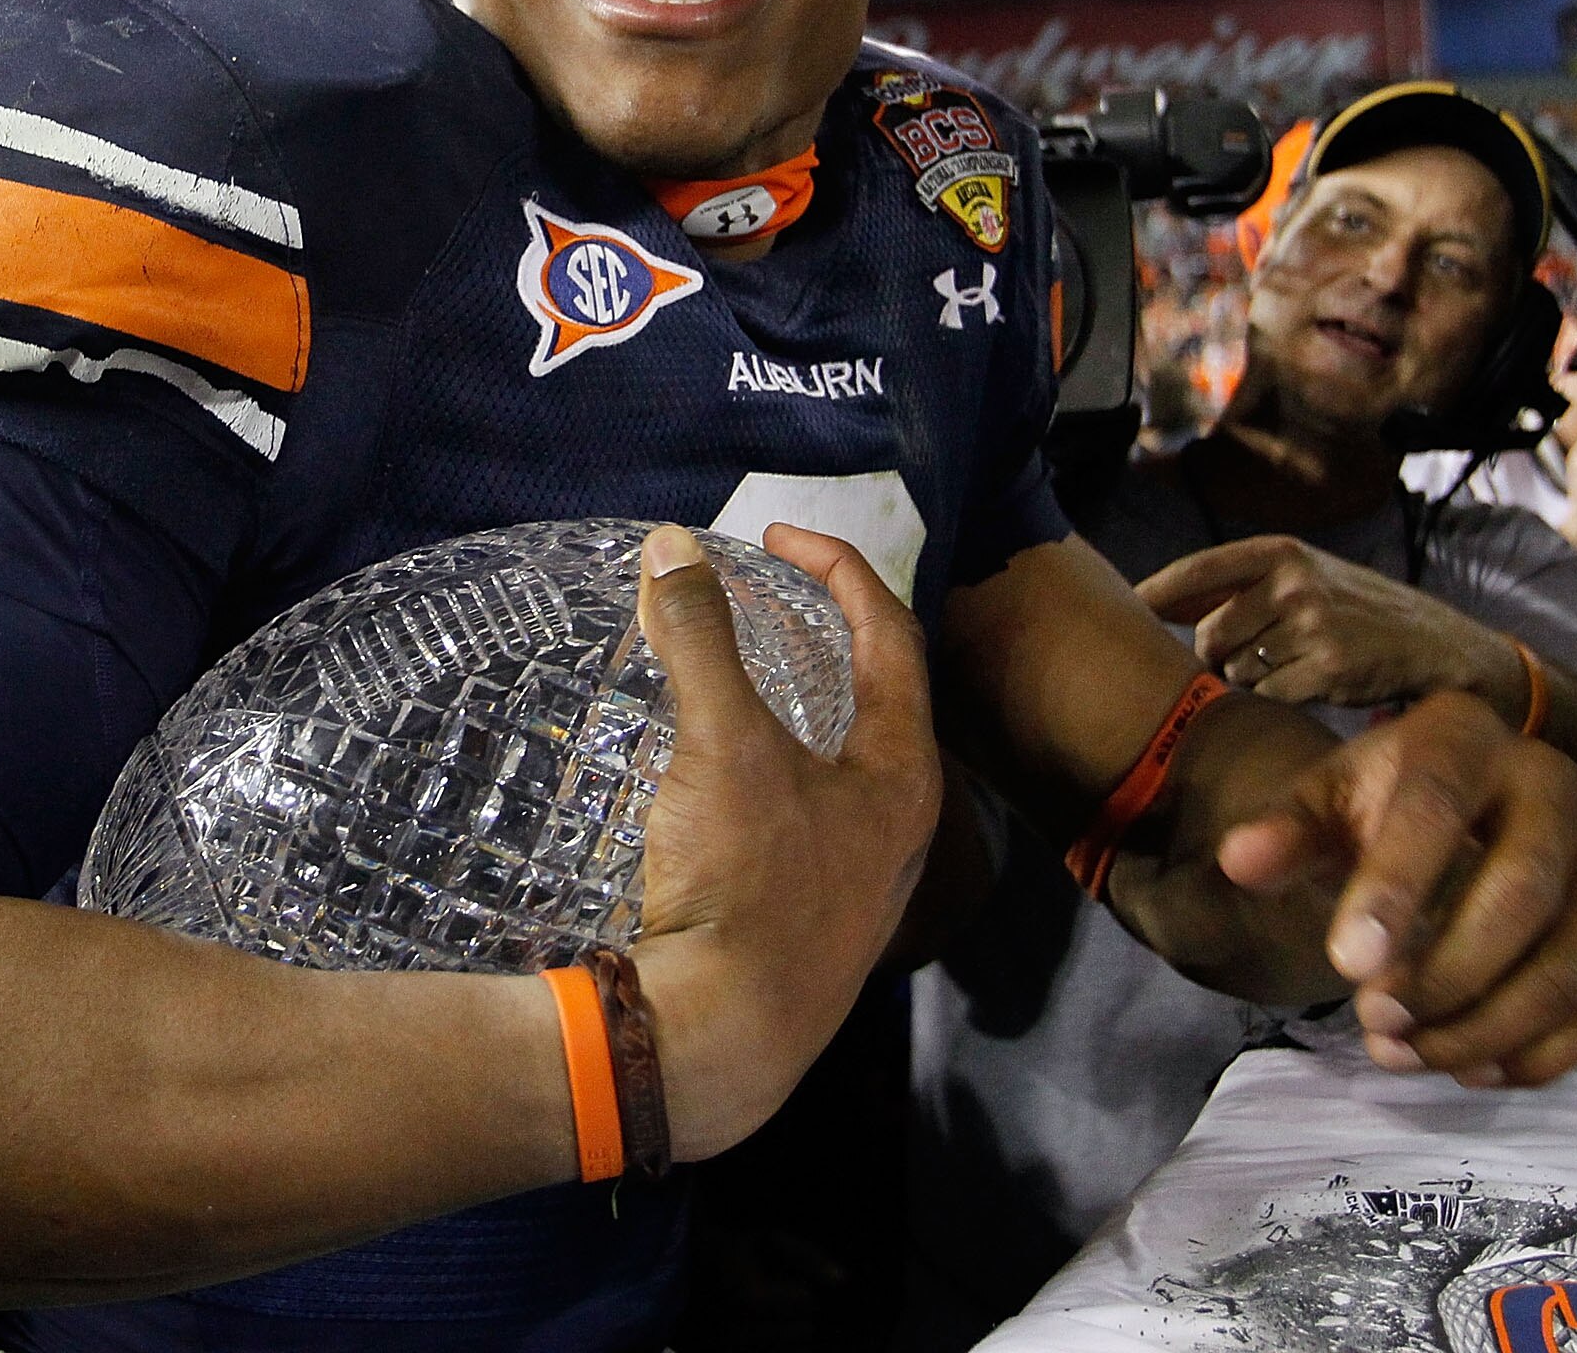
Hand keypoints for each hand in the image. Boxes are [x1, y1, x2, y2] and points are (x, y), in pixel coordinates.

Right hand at [631, 523, 938, 1160]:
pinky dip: (768, 765)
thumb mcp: (723, 745)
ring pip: (840, 762)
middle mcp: (897, 824)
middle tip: (766, 595)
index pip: (889, 635)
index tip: (776, 536)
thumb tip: (674, 547)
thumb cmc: (745, 885)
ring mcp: (857, 878)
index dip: (838, 569)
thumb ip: (703, 638)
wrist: (719, 1041)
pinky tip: (718, 773)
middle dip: (823, 635)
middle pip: (875, 698)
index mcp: (903, 772)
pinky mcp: (808, 918)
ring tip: (739, 671)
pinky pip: (802, 813)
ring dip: (796, 705)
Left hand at [1139, 535, 1524, 713]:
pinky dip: (1281, 700)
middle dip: (1221, 658)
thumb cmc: (1360, 615)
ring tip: (1297, 667)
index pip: (1195, 572)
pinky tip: (1314, 686)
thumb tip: (1153, 602)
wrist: (1441, 648)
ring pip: (1237, 671)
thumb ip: (1236, 586)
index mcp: (1282, 552)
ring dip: (1254, 680)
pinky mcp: (1328, 669)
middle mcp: (1293, 581)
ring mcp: (1312, 624)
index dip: (1154, 596)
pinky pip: (1268, 697)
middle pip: (1210, 637)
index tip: (1125, 612)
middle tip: (1260, 659)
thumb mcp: (1306, 578)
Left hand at [1215, 692, 1576, 1085]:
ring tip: (1402, 1052)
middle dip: (1447, 974)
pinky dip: (1537, 1057)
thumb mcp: (1327, 801)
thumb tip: (1240, 860)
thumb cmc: (1383, 801)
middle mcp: (1557, 789)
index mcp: (1468, 739)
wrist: (1462, 806)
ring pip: (1570, 966)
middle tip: (1373, 1020)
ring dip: (1484, 1029)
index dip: (1396, 887)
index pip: (1437, 807)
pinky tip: (1467, 1068)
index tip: (1346, 964)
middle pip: (1524, 894)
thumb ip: (1286, 830)